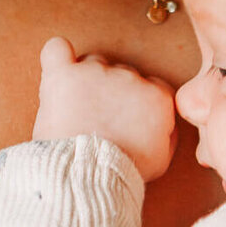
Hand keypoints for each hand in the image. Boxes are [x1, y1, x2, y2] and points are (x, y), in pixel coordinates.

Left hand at [33, 37, 176, 182]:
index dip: (134, 102)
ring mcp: (97, 72)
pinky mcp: (65, 75)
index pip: (149, 85)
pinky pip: (58, 50)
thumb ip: (167, 132)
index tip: (122, 118)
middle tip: (97, 120)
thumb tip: (165, 120)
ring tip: (76, 111)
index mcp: (156, 96)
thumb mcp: (160, 159)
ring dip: (85, 81)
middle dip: (109, 92)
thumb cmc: (121, 171)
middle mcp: (130, 77)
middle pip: (120, 72)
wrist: (87, 176)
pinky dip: (57, 57)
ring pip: (91, 63)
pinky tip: (59, 69)